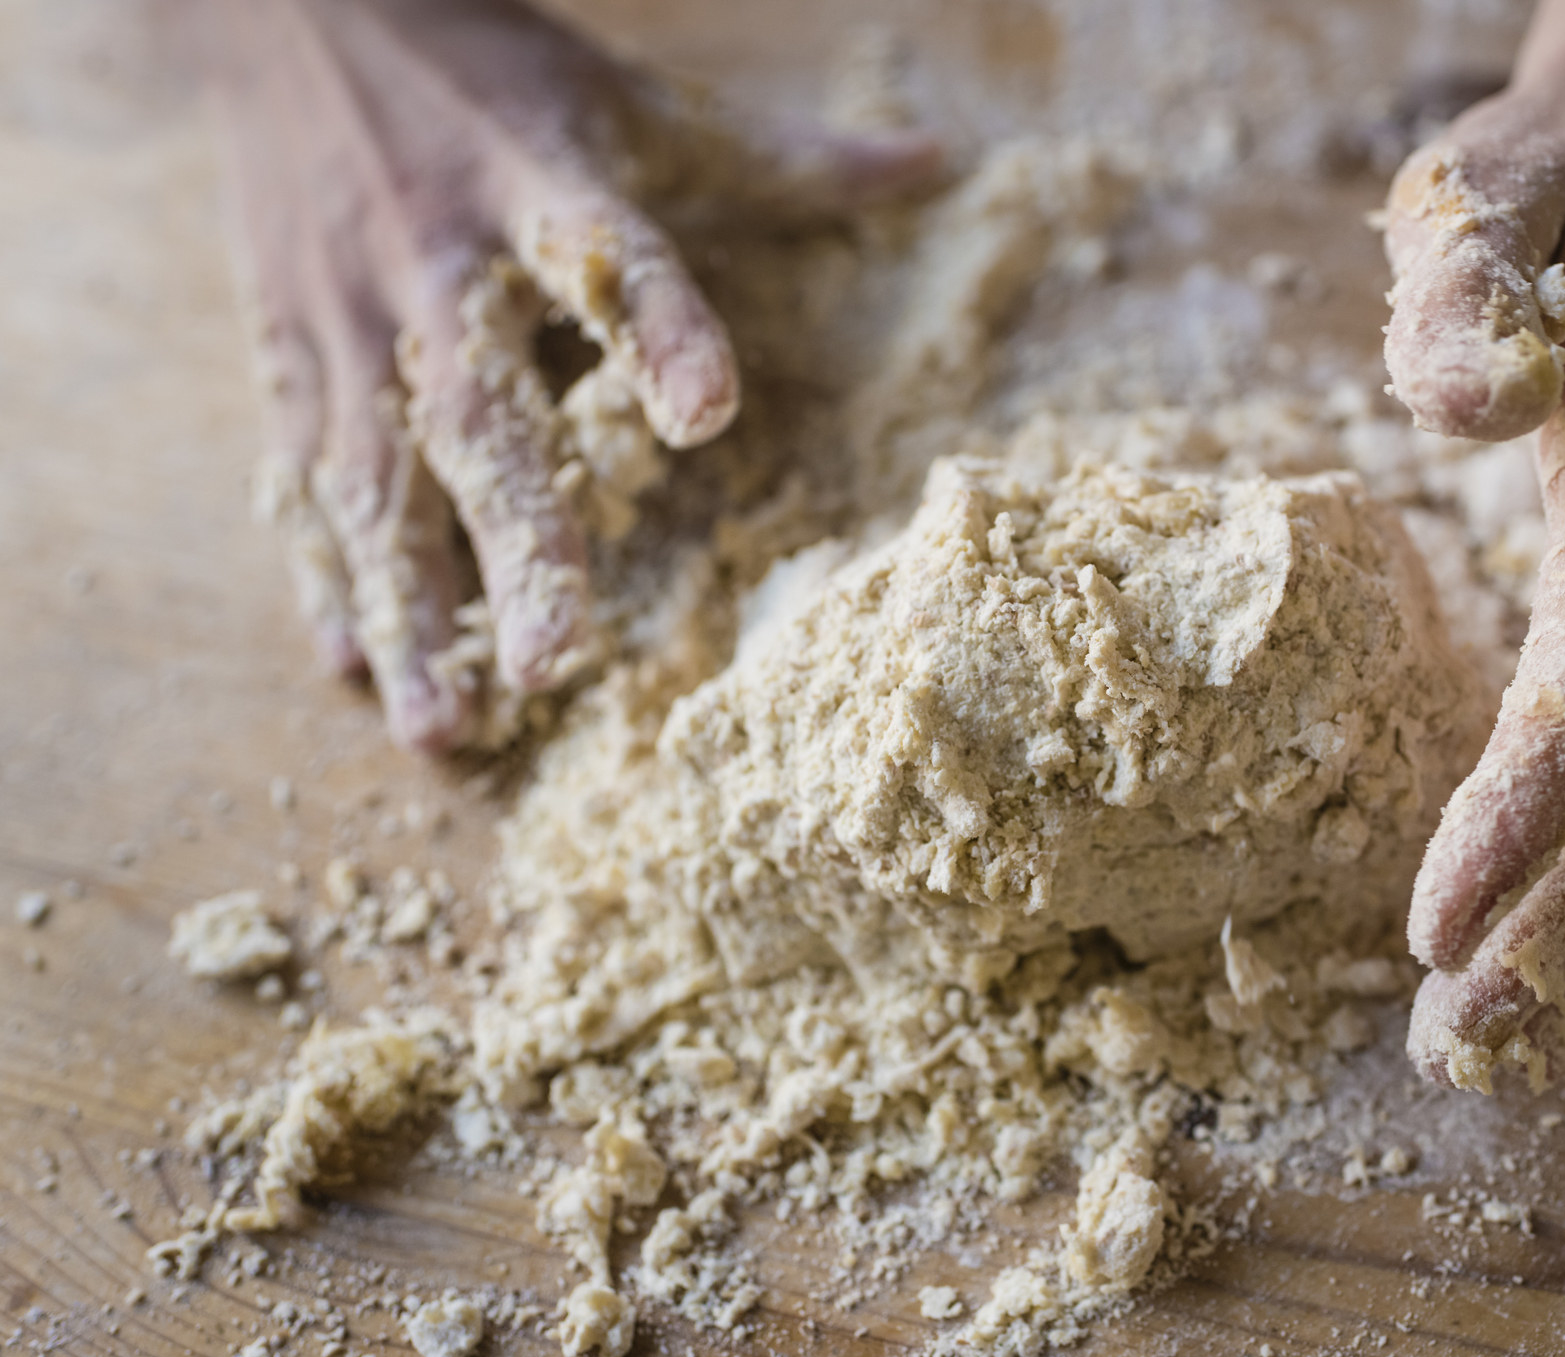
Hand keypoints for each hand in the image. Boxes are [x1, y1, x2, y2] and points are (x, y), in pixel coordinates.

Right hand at [202, 0, 933, 751]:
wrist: (280, 8)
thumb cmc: (493, 75)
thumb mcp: (634, 103)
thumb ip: (778, 161)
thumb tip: (938, 167)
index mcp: (537, 184)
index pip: (609, 255)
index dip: (657, 329)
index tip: (710, 411)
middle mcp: (434, 261)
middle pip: (473, 413)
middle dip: (512, 542)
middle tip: (550, 667)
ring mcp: (344, 317)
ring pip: (370, 477)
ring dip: (406, 608)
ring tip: (439, 731)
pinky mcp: (284, 352)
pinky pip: (299, 475)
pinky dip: (324, 572)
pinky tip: (354, 666)